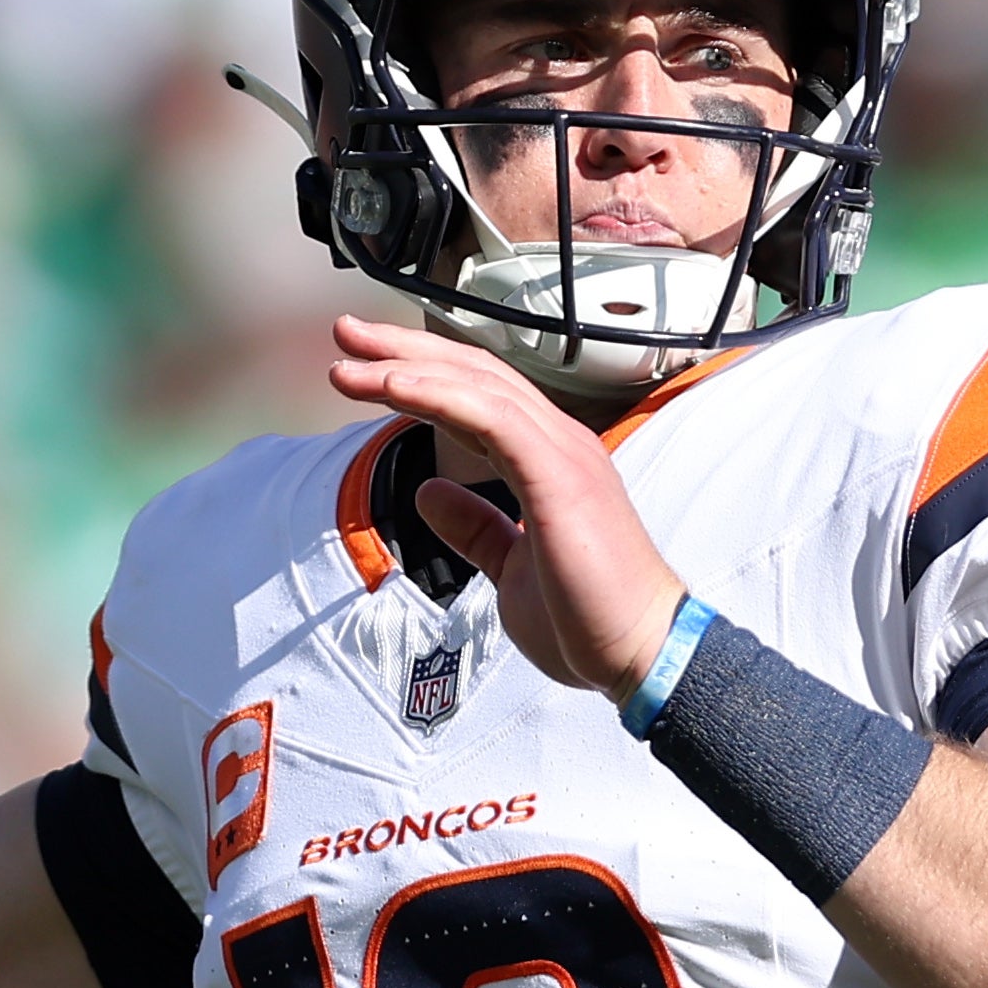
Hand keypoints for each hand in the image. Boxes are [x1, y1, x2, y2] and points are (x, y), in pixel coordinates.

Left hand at [327, 316, 686, 698]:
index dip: (421, 375)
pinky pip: (491, 418)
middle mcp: (558, 443)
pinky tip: (393, 386)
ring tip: (351, 361)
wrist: (641, 652)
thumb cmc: (588, 618)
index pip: (477, 397)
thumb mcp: (511, 568)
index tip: (364, 369)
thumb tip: (431, 492)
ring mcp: (563, 453)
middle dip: (404, 351)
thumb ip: (475, 528)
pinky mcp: (560, 475)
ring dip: (407, 367)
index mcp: (548, 461)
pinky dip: (439, 395)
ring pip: (477, 386)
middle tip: (346, 335)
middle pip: (474, 375)